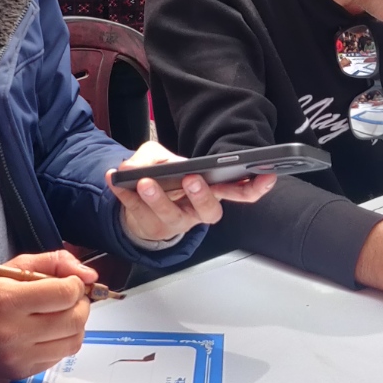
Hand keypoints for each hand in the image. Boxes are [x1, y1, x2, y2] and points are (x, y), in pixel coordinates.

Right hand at [0, 250, 94, 382]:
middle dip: (80, 304)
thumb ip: (54, 263)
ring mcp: (19, 357)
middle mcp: (12, 333)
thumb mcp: (11, 268)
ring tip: (60, 314)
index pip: (65, 294)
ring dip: (75, 324)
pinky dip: (62, 341)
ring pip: (74, 341)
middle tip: (69, 297)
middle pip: (75, 320)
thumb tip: (89, 275)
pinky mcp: (24, 372)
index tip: (68, 282)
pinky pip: (61, 356)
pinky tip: (47, 331)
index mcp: (6, 301)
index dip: (75, 284)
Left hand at [109, 141, 275, 241]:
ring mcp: (174, 221)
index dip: (254, 188)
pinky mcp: (149, 226)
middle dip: (202, 196)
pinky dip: (124, 194)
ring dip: (157, 198)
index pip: (239, 192)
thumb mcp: (161, 158)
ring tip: (144, 182)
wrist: (136, 200)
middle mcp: (196, 211)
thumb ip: (157, 156)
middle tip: (192, 180)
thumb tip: (146, 166)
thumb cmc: (162, 178)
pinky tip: (116, 180)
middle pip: (209, 211)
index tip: (266, 176)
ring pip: (170, 216)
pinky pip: (136, 212)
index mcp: (210, 191)